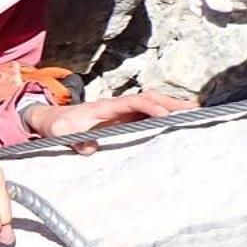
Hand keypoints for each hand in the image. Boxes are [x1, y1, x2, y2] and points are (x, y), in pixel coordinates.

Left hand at [26, 89, 196, 152]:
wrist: (51, 119)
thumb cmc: (57, 125)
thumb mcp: (60, 133)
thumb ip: (74, 139)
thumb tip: (91, 147)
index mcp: (103, 107)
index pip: (132, 102)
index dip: (149, 107)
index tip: (165, 115)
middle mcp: (116, 106)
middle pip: (148, 99)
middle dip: (171, 103)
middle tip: (195, 110)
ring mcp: (121, 111)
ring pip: (151, 104)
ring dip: (172, 107)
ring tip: (196, 112)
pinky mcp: (123, 119)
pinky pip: (147, 113)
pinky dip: (164, 114)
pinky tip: (179, 119)